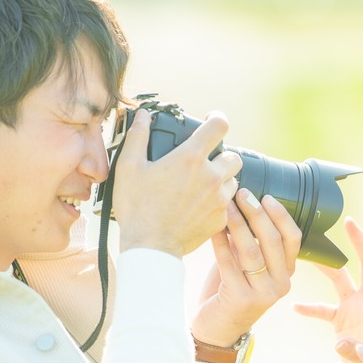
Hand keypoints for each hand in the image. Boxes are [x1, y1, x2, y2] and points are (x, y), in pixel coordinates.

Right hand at [112, 109, 242, 256]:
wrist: (150, 247)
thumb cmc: (137, 207)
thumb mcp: (128, 167)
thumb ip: (137, 136)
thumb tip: (143, 115)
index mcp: (191, 157)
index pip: (219, 125)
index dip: (217, 119)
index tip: (212, 121)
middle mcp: (212, 176)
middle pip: (233, 156)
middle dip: (221, 156)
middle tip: (205, 163)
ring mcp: (220, 199)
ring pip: (234, 181)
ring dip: (222, 180)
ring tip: (201, 187)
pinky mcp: (222, 219)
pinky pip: (228, 204)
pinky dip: (218, 203)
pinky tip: (199, 207)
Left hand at [190, 189, 301, 346]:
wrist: (216, 330)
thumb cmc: (230, 291)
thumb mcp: (247, 265)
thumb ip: (252, 241)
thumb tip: (244, 204)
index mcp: (286, 273)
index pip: (293, 239)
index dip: (281, 215)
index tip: (266, 196)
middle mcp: (280, 284)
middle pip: (273, 241)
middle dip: (257, 214)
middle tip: (243, 194)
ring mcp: (262, 294)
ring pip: (252, 251)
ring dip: (238, 224)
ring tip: (226, 205)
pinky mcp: (241, 299)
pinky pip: (230, 264)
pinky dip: (221, 242)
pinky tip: (213, 227)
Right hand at [293, 218, 362, 346]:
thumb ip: (355, 352)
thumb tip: (339, 344)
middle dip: (359, 243)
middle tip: (348, 222)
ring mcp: (354, 308)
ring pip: (341, 279)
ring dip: (327, 266)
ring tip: (309, 253)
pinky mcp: (341, 319)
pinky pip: (323, 308)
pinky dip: (309, 308)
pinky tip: (294, 305)